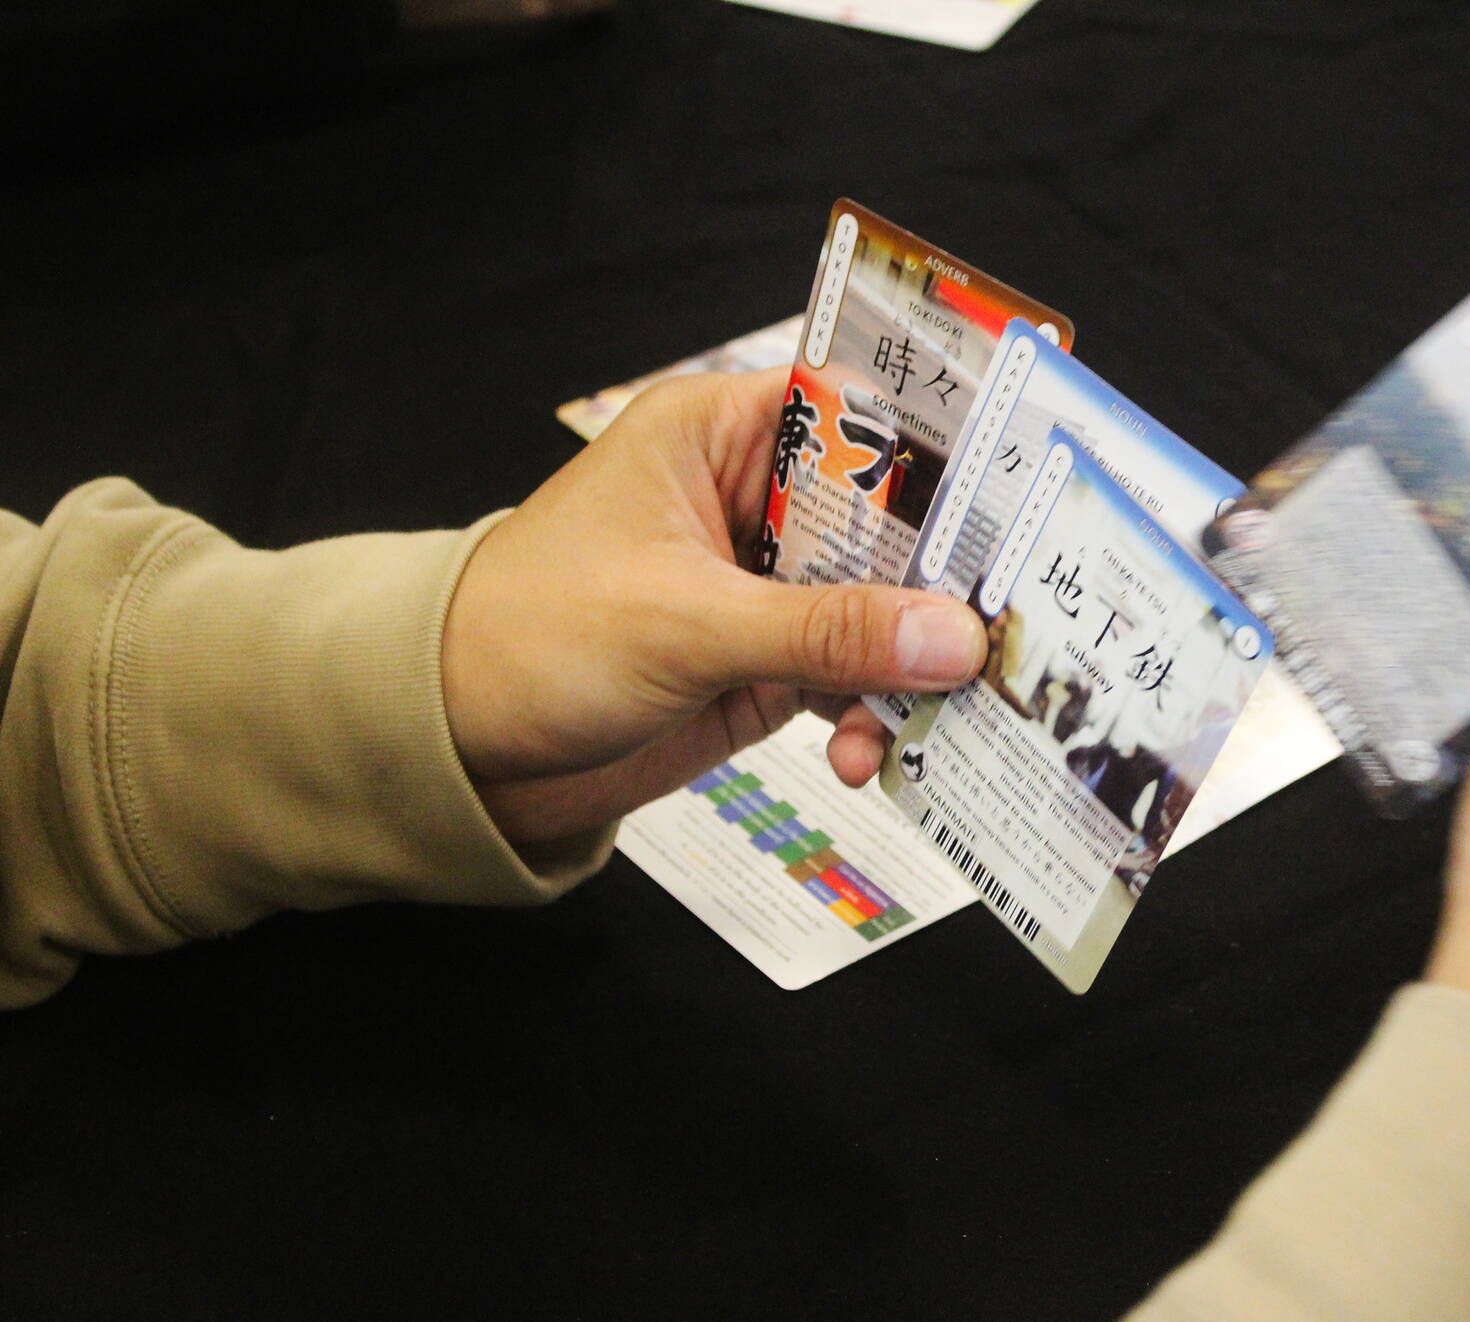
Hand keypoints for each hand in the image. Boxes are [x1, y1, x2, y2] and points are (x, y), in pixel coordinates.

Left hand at [440, 370, 985, 846]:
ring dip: (911, 666)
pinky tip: (871, 756)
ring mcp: (766, 589)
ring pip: (881, 610)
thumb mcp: (687, 624)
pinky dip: (873, 716)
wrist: (454, 749)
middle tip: (1006, 629)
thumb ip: (824, 631)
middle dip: (942, 583)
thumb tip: (951, 637)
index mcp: (722, 436)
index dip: (938, 453)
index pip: (858, 415)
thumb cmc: (531, 636)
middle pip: (889, 524)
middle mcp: (755, 503)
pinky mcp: (766, 666)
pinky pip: (852, 680)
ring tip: (935, 713)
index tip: (1013, 500)